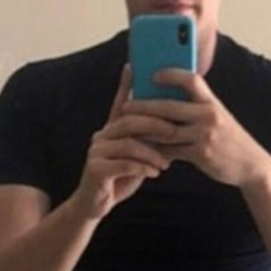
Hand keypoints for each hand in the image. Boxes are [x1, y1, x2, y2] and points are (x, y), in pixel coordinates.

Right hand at [72, 65, 172, 219]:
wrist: (96, 204)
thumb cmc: (119, 179)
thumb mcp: (136, 158)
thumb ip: (146, 143)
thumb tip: (170, 128)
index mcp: (111, 131)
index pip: (120, 104)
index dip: (125, 84)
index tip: (133, 66)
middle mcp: (101, 136)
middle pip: (129, 121)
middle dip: (155, 125)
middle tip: (175, 132)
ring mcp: (96, 151)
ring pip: (129, 144)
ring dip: (152, 153)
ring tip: (166, 164)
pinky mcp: (95, 169)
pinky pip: (124, 164)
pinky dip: (143, 167)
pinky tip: (154, 173)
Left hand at [123, 69, 270, 187]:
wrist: (252, 165)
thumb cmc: (231, 140)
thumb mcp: (220, 118)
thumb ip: (198, 109)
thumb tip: (169, 102)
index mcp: (212, 103)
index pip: (191, 80)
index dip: (171, 75)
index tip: (152, 74)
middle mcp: (208, 116)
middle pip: (169, 107)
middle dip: (144, 106)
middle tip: (125, 105)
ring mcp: (204, 136)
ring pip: (166, 131)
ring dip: (145, 130)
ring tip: (128, 127)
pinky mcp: (200, 154)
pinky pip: (172, 151)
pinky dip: (156, 150)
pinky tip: (144, 150)